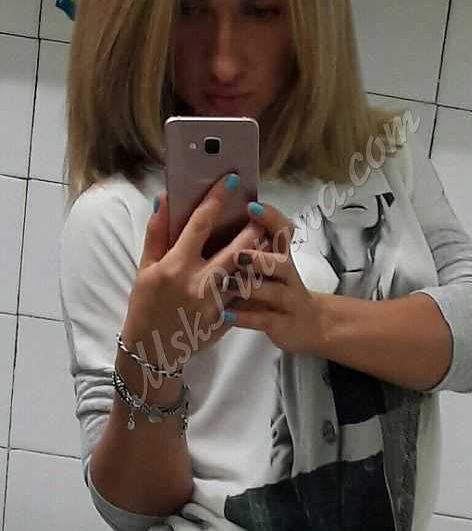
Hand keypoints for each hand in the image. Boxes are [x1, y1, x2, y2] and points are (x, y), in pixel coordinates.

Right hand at [123, 177, 267, 373]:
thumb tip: (164, 199)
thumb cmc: (145, 305)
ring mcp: (215, 304)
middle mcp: (198, 283)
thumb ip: (157, 233)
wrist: (152, 349)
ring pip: (248, 272)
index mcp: (175, 266)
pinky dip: (254, 278)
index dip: (216, 200)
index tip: (230, 181)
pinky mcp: (226, 319)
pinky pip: (245, 295)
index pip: (200, 224)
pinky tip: (262, 267)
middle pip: (236, 249)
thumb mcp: (144, 268)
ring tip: (267, 236)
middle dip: (252, 228)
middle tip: (261, 212)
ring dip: (259, 253)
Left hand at [226, 201, 322, 354]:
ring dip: (251, 287)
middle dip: (260, 258)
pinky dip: (245, 317)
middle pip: (281, 263)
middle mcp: (287, 276)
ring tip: (228, 284)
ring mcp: (287, 300)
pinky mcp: (282, 323)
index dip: (270, 218)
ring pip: (273, 292)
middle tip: (237, 254)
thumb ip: (251, 245)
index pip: (282, 231)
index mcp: (281, 256)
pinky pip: (264, 320)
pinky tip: (226, 314)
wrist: (311, 324)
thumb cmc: (278, 289)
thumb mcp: (270, 265)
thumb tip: (217, 217)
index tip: (251, 206)